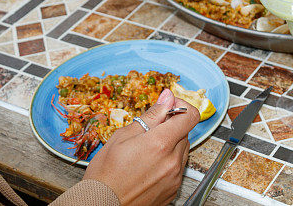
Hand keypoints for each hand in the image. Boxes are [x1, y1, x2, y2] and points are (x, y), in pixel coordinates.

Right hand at [83, 88, 198, 205]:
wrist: (102, 205)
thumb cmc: (106, 174)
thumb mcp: (123, 136)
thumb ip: (151, 115)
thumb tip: (167, 98)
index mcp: (160, 143)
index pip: (191, 116)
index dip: (181, 106)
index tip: (169, 107)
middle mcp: (172, 161)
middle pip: (184, 132)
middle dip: (169, 127)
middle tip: (147, 133)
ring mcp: (174, 177)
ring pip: (181, 150)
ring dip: (169, 145)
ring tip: (145, 152)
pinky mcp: (173, 189)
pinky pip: (177, 168)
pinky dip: (167, 162)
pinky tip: (148, 166)